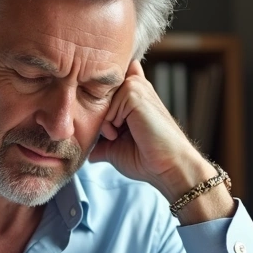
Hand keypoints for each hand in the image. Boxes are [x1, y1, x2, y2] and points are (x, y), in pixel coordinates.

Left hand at [91, 60, 234, 222]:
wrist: (167, 167)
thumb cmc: (146, 159)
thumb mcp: (115, 148)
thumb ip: (100, 142)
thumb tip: (85, 150)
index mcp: (132, 95)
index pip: (105, 85)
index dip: (99, 99)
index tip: (107, 122)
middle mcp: (135, 86)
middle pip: (95, 97)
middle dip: (100, 120)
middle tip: (121, 134)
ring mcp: (136, 87)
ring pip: (100, 103)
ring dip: (107, 124)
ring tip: (126, 134)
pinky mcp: (135, 93)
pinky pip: (108, 108)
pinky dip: (112, 125)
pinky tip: (131, 131)